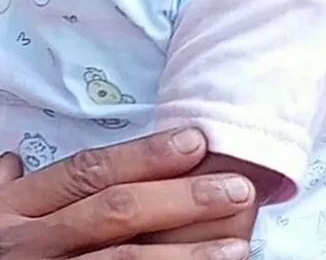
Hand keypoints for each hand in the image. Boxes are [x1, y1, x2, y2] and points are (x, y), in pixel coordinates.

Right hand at [0, 129, 252, 258]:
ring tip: (239, 247)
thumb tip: (13, 162)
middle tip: (237, 189)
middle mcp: (34, 244)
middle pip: (117, 212)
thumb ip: (6, 188)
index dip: (144, 155)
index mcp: (19, 210)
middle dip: (181, 199)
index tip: (195, 141)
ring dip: (187, 255)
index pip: (89, 172)